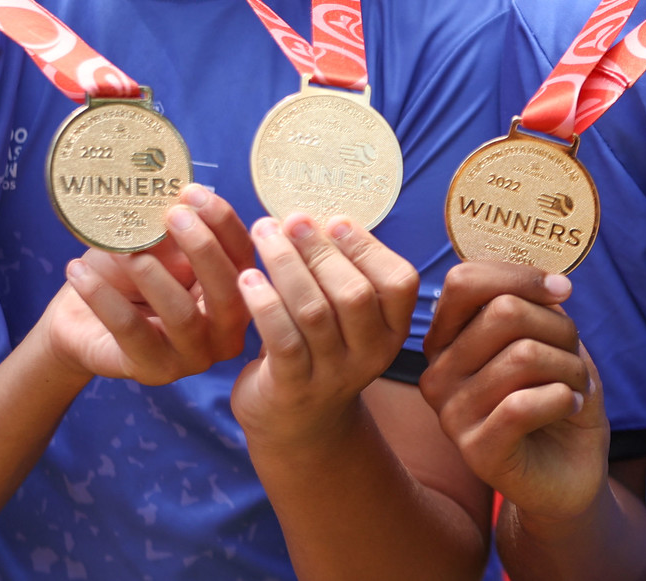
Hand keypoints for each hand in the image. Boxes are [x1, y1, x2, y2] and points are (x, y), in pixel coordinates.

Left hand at [44, 184, 253, 384]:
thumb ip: (174, 229)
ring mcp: (190, 358)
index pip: (242, 258)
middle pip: (227, 294)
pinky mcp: (151, 370)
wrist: (81, 318)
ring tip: (129, 252)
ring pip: (181, 317)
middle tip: (174, 215)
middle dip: (203, 250)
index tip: (194, 192)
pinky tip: (78, 271)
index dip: (223, 224)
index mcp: (235, 294)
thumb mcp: (155, 246)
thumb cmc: (126, 275)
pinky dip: (103, 298)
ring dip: (154, 278)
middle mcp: (223, 332)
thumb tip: (180, 199)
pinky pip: (130, 331)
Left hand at [231, 214, 420, 447]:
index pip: (398, 282)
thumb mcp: (346, 319)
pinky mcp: (293, 388)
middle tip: (288, 220)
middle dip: (318, 250)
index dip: (367, 247)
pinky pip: (282, 339)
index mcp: (391, 330)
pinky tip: (247, 277)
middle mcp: (370, 354)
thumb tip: (313, 218)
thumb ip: (340, 274)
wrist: (298, 426)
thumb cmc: (319, 352)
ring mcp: (333, 374)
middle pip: (353, 293)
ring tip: (263, 234)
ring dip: (286, 265)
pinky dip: (264, 303)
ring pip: (313, 311)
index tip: (333, 220)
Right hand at [420, 261, 607, 521]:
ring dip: (569, 367)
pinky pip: (523, 404)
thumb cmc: (554, 394)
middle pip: (504, 312)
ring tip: (574, 386)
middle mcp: (438, 371)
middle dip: (559, 329)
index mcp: (446, 337)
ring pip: (523, 355)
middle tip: (573, 356)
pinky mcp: (475, 450)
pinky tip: (569, 406)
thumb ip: (533, 305)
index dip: (520, 276)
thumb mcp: (546, 337)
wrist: (569, 470)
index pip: (464, 281)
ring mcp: (451, 413)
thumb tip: (552, 283)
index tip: (563, 291)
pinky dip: (563, 398)